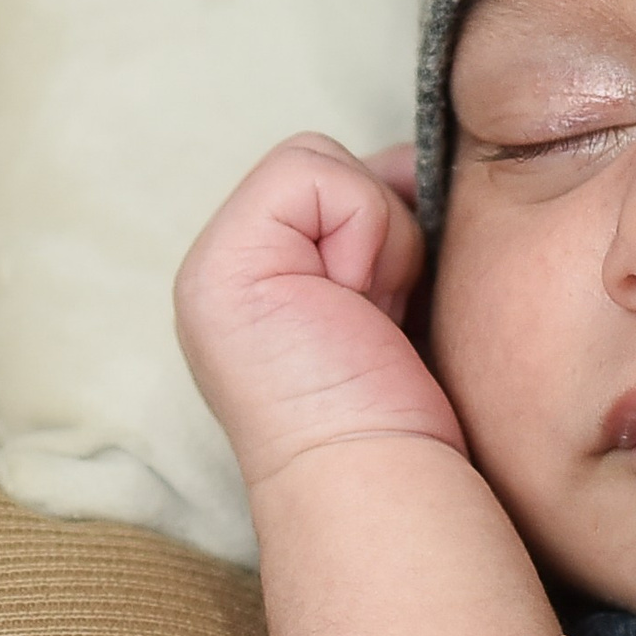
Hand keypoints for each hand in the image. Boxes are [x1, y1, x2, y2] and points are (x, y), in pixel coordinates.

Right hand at [176, 133, 463, 488]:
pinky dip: (364, 228)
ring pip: (324, 160)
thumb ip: (385, 229)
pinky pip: (316, 171)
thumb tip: (418, 166)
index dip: (389, 223)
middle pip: (332, 165)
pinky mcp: (225, 260)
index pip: (336, 183)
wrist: (379, 475)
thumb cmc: (406, 411)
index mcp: (268, 277)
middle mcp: (231, 264)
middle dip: (385, 228)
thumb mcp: (398, 296)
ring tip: (371, 313)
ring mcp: (216, 261)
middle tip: (383, 313)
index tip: (396, 306)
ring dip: (379, 233)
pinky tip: (359, 306)